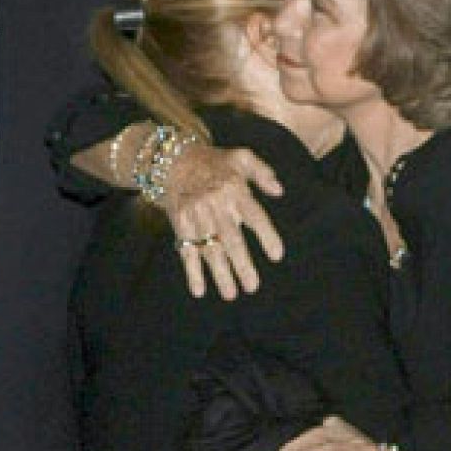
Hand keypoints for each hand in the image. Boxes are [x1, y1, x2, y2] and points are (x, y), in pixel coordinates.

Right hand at [165, 144, 283, 299]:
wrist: (171, 160)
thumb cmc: (213, 161)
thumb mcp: (241, 156)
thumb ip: (263, 172)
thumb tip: (279, 191)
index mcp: (234, 190)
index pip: (255, 216)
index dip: (267, 236)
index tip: (276, 256)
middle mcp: (215, 205)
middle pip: (231, 240)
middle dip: (242, 265)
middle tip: (253, 287)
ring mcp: (196, 217)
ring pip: (209, 250)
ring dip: (220, 274)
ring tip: (231, 294)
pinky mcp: (180, 225)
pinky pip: (186, 251)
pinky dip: (192, 272)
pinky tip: (199, 290)